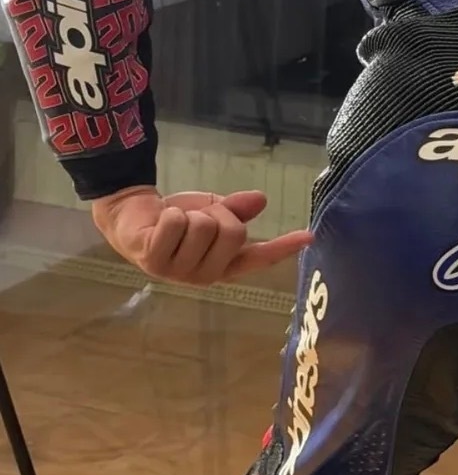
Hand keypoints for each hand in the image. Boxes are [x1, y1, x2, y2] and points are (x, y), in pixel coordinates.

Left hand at [91, 186, 313, 286]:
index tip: (308, 236)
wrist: (133, 215)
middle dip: (219, 214)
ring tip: (177, 223)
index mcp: (223, 265)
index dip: (284, 247)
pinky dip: (170, 213)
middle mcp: (204, 275)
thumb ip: (236, 210)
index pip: (259, 257)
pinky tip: (160, 223)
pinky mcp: (154, 260)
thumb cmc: (177, 219)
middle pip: (234, 233)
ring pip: (205, 226)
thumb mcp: (212, 211)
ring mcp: (178, 271)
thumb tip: (261, 200)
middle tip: (200, 217)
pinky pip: (177, 224)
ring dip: (191, 213)